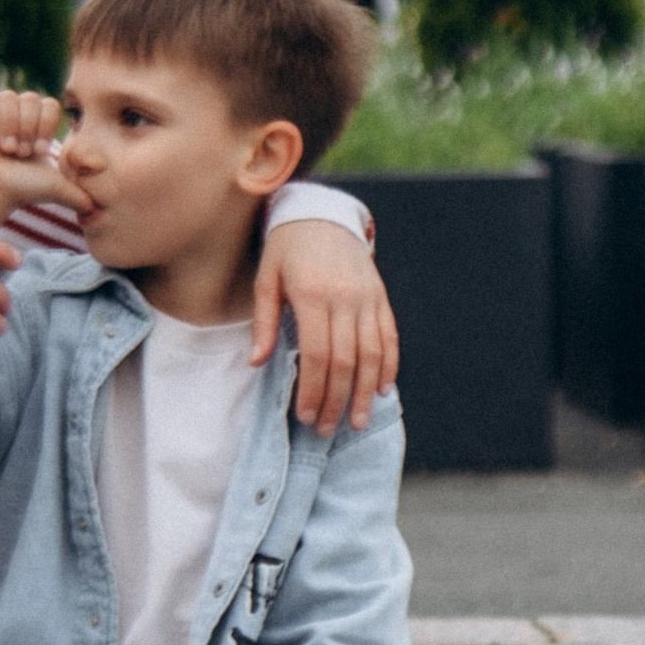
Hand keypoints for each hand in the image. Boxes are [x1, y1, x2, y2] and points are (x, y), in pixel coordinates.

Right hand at [0, 44, 93, 229]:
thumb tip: (100, 207)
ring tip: (4, 148)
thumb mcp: (57, 187)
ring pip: (8, 97)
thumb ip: (79, 193)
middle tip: (19, 153)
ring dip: (10, 125)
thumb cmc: (20, 190)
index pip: (50, 105)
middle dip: (29, 127)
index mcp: (35, 127)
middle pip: (31, 98)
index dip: (46, 126)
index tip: (37, 153)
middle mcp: (15, 116)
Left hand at [250, 219, 397, 435]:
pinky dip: (388, 365)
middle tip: (327, 429)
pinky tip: (381, 390)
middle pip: (345, 360)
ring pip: (372, 353)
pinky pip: (389, 337)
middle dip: (336, 400)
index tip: (305, 415)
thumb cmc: (286, 249)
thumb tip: (256, 363)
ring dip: (364, 392)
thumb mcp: (265, 279)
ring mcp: (367, 297)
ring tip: (355, 421)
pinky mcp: (380, 296)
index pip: (316, 354)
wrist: (321, 214)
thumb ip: (264, 322)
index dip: (313, 389)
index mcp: (312, 294)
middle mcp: (344, 297)